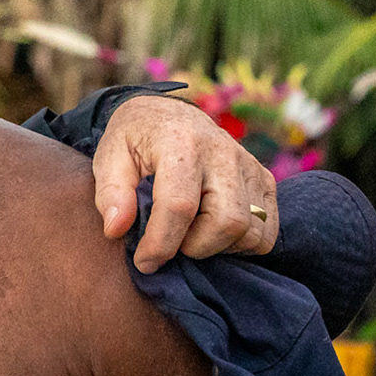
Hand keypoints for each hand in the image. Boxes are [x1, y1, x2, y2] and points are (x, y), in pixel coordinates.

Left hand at [92, 94, 279, 272]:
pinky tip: (213, 232)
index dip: (161, 243)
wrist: (168, 113)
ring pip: (250, 231)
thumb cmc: (135, 140)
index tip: (144, 262)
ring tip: (190, 235)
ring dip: (218, 248)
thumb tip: (116, 230)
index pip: (179, 205)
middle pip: (226, 222)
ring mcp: (249, 165)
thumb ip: (110, 193)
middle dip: (195, 247)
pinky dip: (241, 244)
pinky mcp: (264, 179)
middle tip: (170, 242)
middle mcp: (222, 152)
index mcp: (180, 143)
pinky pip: (266, 231)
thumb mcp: (108, 156)